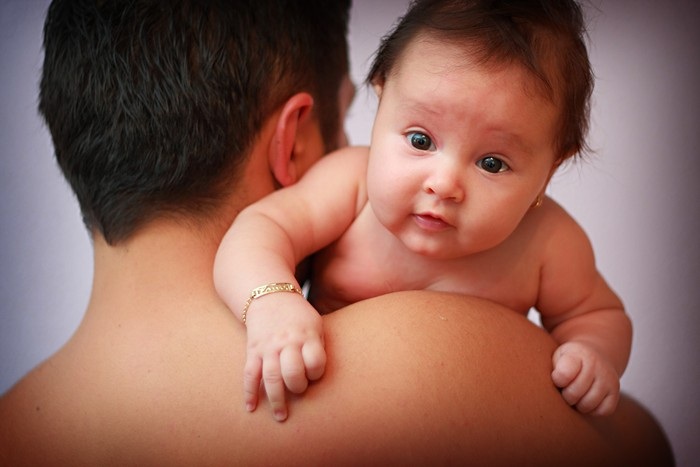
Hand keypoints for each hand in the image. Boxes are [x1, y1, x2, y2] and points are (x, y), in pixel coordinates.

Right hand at [243, 293, 324, 421]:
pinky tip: (251, 408)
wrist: (269, 295)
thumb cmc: (298, 315)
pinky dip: (249, 392)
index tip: (314, 374)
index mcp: (306, 335)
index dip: (317, 373)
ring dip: (275, 399)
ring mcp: (268, 348)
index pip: (315, 361)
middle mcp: (287, 342)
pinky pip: (250, 374)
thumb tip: (318, 377)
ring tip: (281, 416)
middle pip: (292, 372)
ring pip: (270, 377)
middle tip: (299, 392)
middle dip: (297, 387)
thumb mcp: (315, 324)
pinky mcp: (253, 351)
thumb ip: (318, 348)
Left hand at [551, 341, 619, 415]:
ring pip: (588, 405)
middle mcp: (596, 365)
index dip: (557, 380)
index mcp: (578, 354)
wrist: (596, 355)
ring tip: (575, 395)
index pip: (563, 375)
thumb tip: (540, 387)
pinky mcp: (615, 393)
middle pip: (574, 393)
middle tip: (565, 389)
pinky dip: (592, 410)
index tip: (557, 378)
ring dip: (578, 404)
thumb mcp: (557, 356)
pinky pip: (602, 411)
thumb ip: (550, 368)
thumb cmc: (569, 360)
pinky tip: (587, 400)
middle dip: (565, 395)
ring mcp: (608, 379)